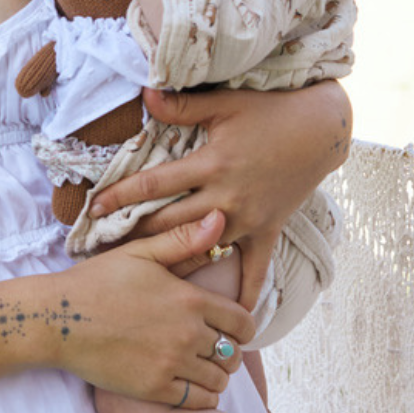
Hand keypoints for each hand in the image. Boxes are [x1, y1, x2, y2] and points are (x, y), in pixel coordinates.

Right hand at [53, 210, 252, 409]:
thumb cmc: (98, 281)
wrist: (58, 318)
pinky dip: (201, 396)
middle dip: (228, 351)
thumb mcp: (140, 253)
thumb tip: (220, 218)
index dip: (242, 328)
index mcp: (188, 298)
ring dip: (215, 375)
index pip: (242, 323)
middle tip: (210, 347)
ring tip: (197, 365)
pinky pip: (200, 402)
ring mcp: (171, 363)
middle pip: (233, 354)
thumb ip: (183, 241)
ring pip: (219, 381)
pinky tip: (186, 383)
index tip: (229, 328)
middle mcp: (186, 333)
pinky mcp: (155, 389)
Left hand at [86, 82, 351, 308]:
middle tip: (103, 251)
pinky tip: (232, 319)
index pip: (154, 184)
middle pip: (170, 223)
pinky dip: (245, 293)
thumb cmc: (268, 111)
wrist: (320, 130)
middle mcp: (226, 197)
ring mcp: (248, 219)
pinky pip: (256, 270)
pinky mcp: (268, 231)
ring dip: (175, 264)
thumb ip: (181, 106)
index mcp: (210, 164)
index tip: (93, 210)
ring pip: (203, 249)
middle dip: (135, 236)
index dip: (121, 196)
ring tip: (143, 282)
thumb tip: (144, 93)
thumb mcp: (223, 103)